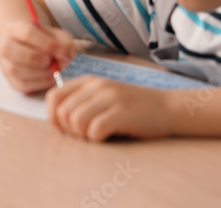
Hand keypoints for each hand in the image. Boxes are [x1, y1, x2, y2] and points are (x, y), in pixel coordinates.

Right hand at [0, 19, 74, 92]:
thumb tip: (63, 55)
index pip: (27, 33)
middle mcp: (5, 44)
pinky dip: (38, 83)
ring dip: (39, 73)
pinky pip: (21, 84)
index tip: (60, 51)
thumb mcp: (58, 35)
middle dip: (36, 58)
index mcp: (15, 27)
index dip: (46, 44)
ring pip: (15, 69)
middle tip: (51, 61)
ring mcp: (5, 63)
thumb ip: (64, 42)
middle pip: (14, 51)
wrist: (31, 48)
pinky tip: (49, 77)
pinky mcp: (10, 79)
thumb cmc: (45, 41)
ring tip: (52, 69)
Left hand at [46, 76, 175, 141]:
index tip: (64, 129)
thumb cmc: (132, 108)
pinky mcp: (122, 113)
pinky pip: (95, 129)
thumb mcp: (103, 97)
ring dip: (82, 135)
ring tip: (95, 136)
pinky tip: (106, 137)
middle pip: (63, 112)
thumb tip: (57, 121)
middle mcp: (96, 86)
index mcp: (88, 82)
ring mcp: (110, 98)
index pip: (54, 96)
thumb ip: (81, 102)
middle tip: (85, 136)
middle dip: (70, 130)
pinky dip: (97, 139)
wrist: (168, 107)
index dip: (53, 116)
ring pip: (76, 120)